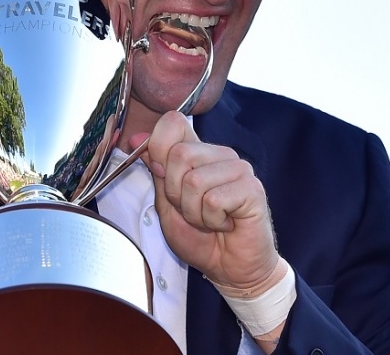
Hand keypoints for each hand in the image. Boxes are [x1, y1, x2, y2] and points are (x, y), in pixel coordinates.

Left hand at [141, 111, 279, 290]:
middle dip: (176, 194)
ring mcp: (239, 169)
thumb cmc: (201, 238)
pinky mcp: (252, 189)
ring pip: (194, 181)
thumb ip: (155, 170)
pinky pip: (213, 200)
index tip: (163, 177)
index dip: (158, 147)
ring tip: (209, 219)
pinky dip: (211, 220)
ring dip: (194, 212)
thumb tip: (137, 138)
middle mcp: (220, 155)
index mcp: (198, 153)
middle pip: (179, 154)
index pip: (173, 122)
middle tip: (193, 211)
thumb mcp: (166, 203)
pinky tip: (224, 224)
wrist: (230, 268)